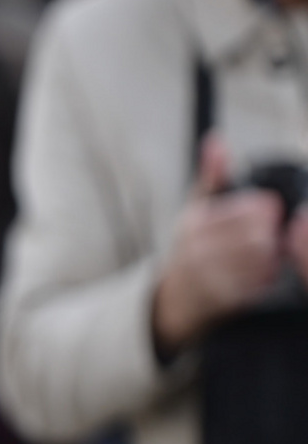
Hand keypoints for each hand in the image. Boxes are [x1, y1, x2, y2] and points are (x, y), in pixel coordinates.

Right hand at [153, 138, 307, 350]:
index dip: (267, 210)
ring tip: (266, 254)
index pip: (251, 209)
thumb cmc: (192, 250)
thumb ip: (213, 175)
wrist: (172, 302)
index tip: (266, 213)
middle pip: (260, 236)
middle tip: (270, 235)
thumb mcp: (197, 210)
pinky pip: (259, 285)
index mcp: (195, 223)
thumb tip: (216, 142)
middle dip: (271, 235)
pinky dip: (266, 279)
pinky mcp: (221, 301)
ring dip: (271, 257)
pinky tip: (260, 274)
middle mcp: (198, 251)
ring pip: (262, 260)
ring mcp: (208, 278)